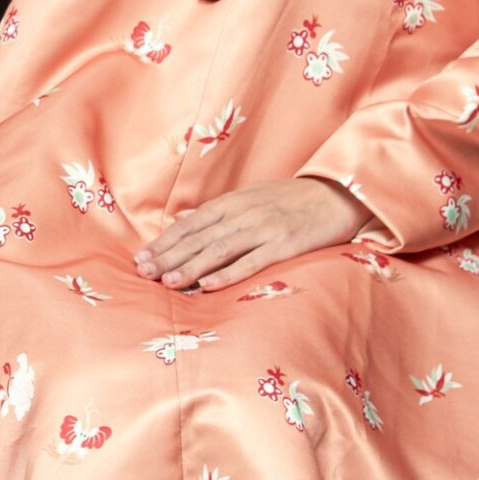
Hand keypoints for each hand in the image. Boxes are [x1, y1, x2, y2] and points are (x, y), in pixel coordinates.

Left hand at [133, 177, 370, 293]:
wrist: (338, 194)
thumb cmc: (293, 199)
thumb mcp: (251, 197)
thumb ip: (218, 211)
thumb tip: (183, 218)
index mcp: (232, 202)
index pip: (190, 224)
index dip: (164, 242)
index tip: (140, 258)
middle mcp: (243, 213)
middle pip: (198, 237)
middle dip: (168, 256)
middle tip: (142, 273)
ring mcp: (263, 228)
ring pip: (219, 250)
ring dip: (190, 266)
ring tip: (167, 282)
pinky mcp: (284, 244)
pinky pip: (252, 261)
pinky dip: (228, 274)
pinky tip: (208, 285)